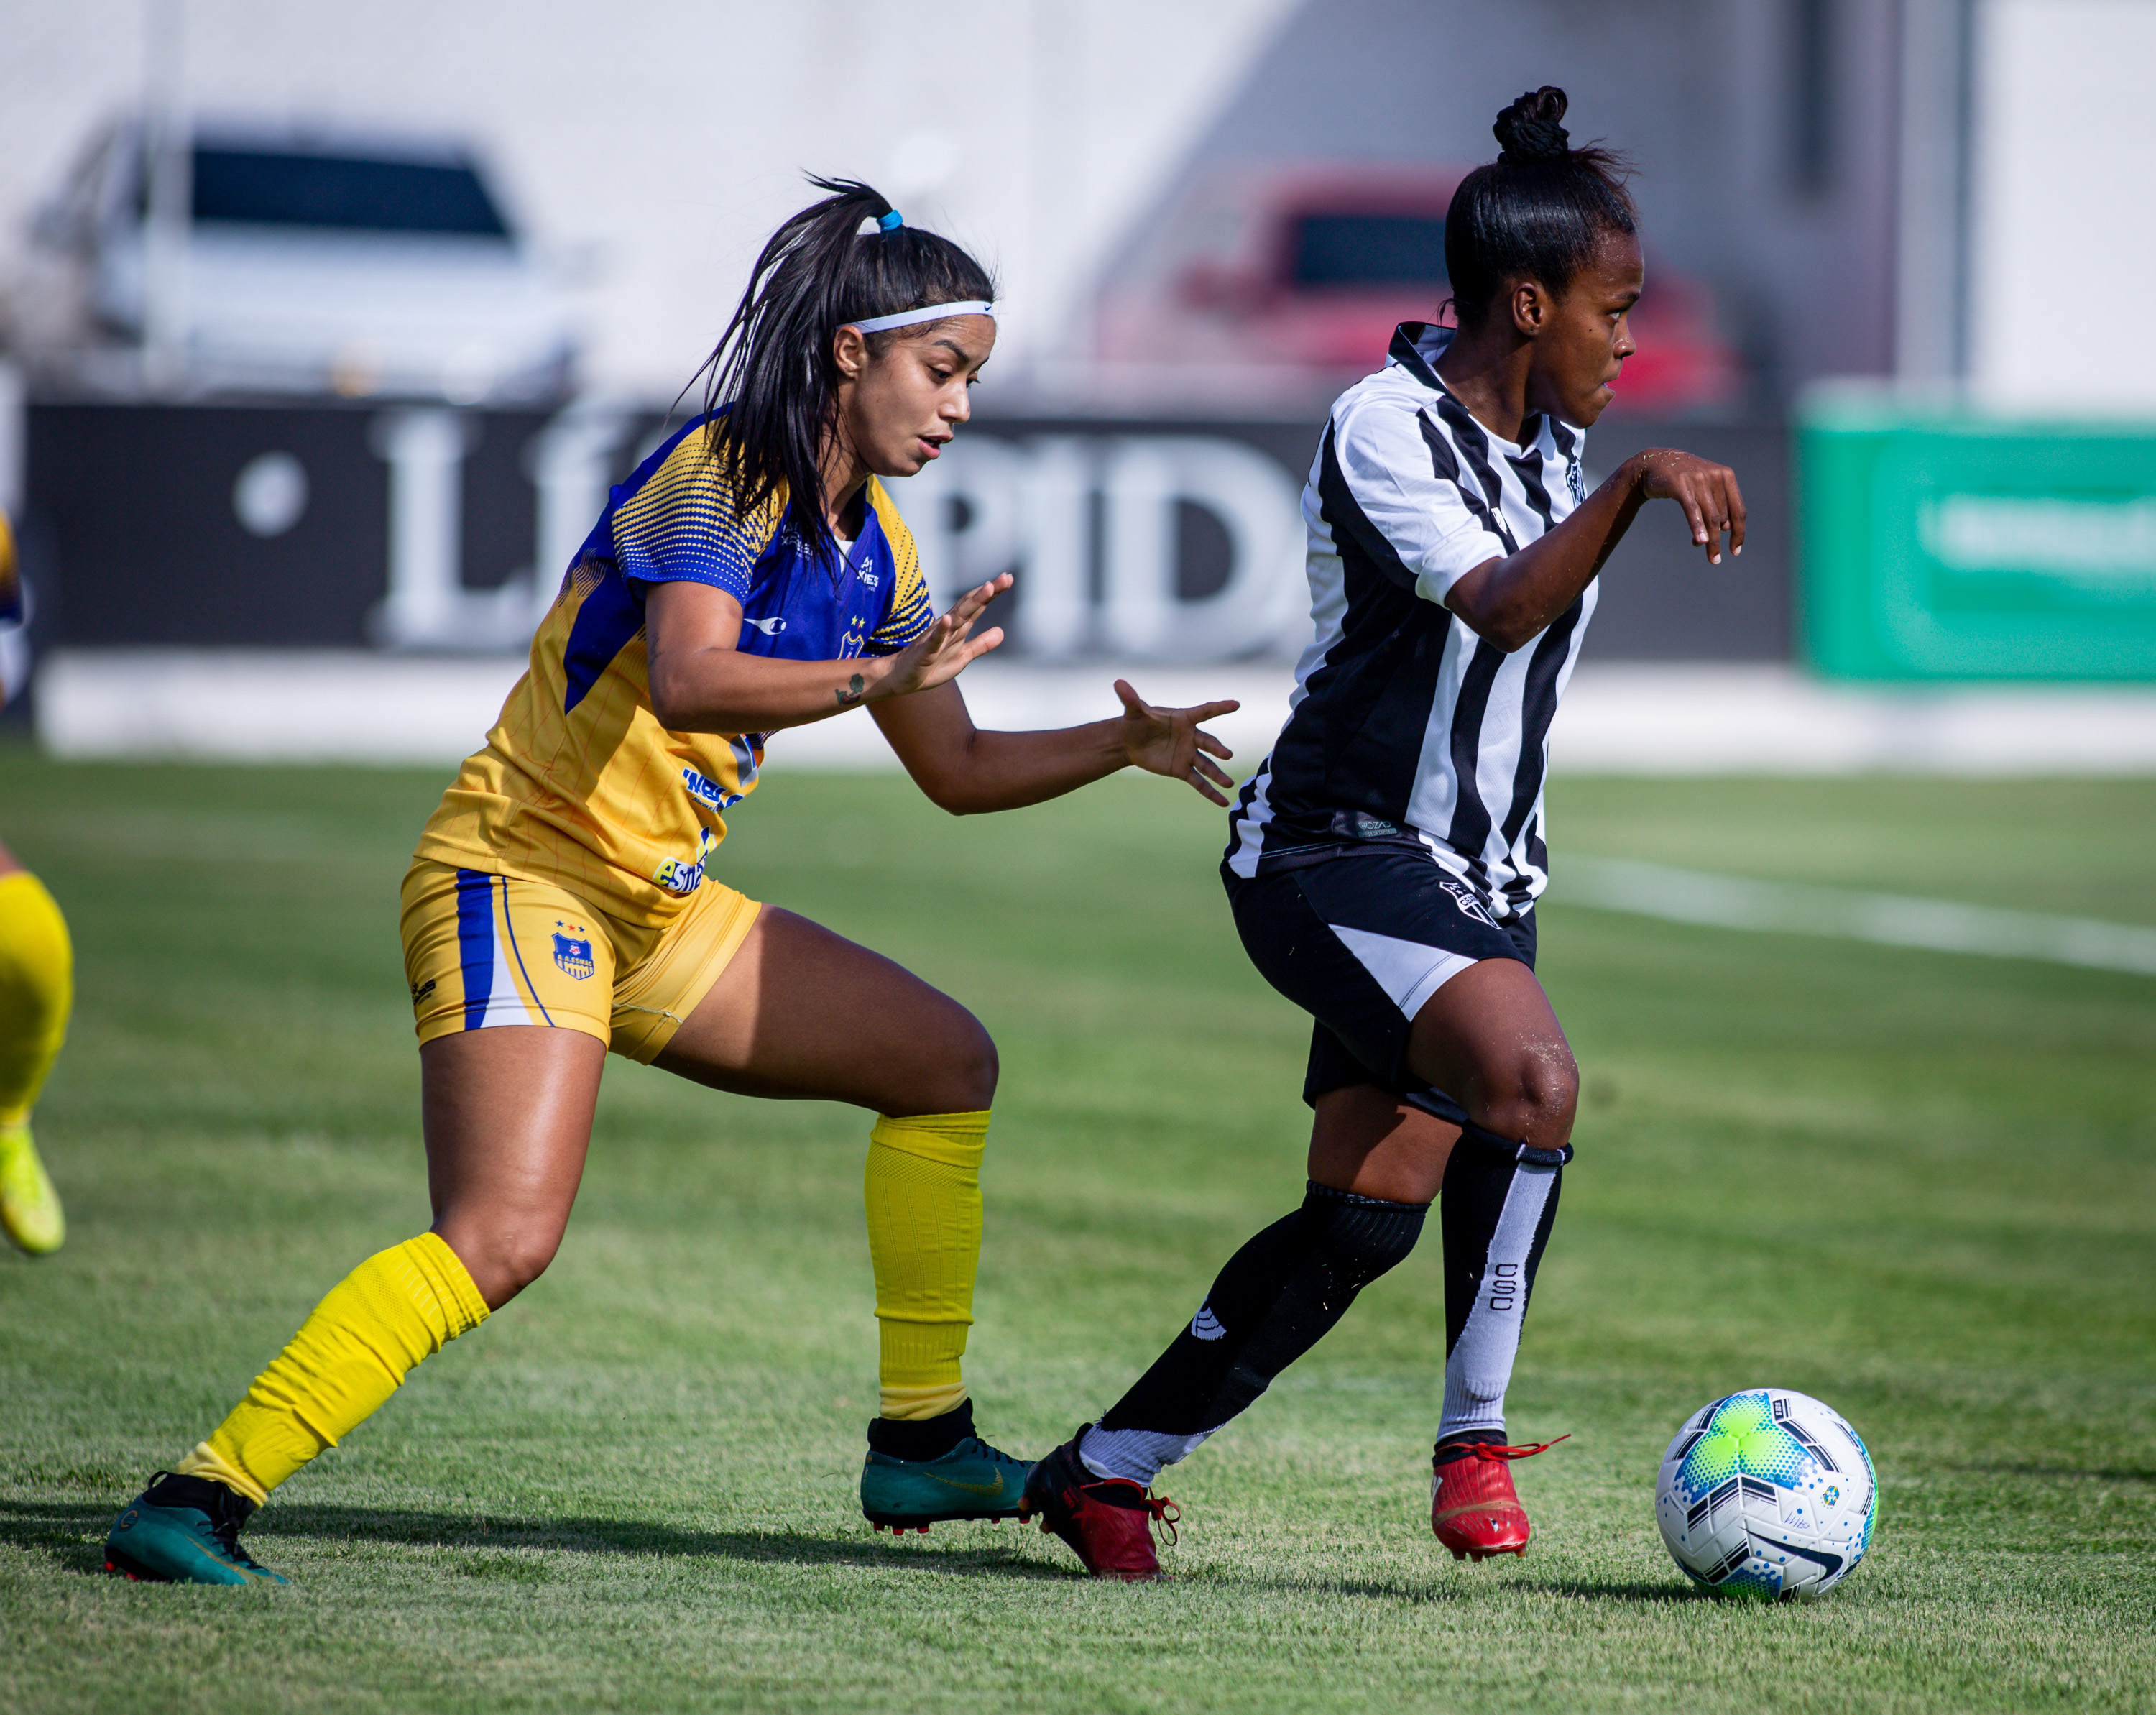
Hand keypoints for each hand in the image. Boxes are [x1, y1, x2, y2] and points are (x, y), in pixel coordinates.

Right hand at [876, 574, 1012, 700]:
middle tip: (1005, 577)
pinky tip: (947, 619)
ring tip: (987, 588)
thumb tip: (1001, 632)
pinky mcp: (924, 652)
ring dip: (971, 603)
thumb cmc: (930, 666)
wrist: (901, 679)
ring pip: (956, 617)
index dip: (992, 593)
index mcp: (958, 628)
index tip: (1008, 578)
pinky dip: (941, 629)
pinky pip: (933, 639)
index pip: (977, 606)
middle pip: (970, 606)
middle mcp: (948, 628)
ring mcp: (935, 637)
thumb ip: (981, 645)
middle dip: (987, 592)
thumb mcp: (962, 657)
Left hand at [1114, 679, 1239, 805]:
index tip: (1235, 704)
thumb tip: (1118, 683)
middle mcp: (1191, 736)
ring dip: (1218, 775)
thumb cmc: (1135, 722)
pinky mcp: (1182, 769)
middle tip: (1227, 755)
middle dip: (1217, 749)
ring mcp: (1188, 754)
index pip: (1204, 712)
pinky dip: (1210, 792)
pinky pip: (1199, 782)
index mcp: (1183, 718)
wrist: (1129, 742)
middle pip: (1208, 742)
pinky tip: (1222, 802)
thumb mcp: (1133, 711)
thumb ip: (1130, 699)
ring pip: (1206, 765)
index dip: (1219, 708)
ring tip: (1228, 784)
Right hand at [1632, 449, 1745, 564]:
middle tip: (1714, 558)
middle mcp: (1715, 476)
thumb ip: (1717, 505)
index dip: (1739, 533)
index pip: (1738, 510)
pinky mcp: (1680, 484)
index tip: (1735, 551)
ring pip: (1710, 517)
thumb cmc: (1683, 479)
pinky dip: (1697, 526)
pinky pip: (1692, 510)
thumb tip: (1725, 528)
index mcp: (1727, 477)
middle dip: (1717, 540)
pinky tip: (1700, 541)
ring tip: (1709, 556)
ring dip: (1710, 540)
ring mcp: (1698, 479)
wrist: (1654, 463)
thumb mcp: (1704, 488)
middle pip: (1722, 518)